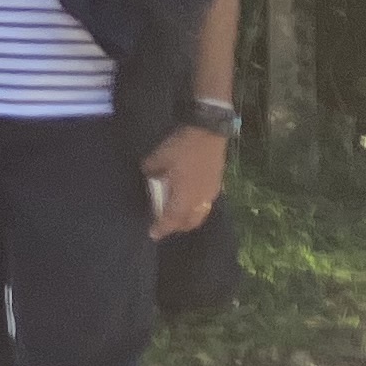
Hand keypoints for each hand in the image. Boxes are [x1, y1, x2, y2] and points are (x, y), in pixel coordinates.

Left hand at [143, 123, 228, 238]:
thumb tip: (148, 176)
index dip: (162, 228)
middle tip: (163, 225)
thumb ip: (150, 171)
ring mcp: (211, 192)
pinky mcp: (217, 184)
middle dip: (176, 227)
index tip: (152, 234)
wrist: (209, 131)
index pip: (172, 219)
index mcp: (184, 197)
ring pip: (200, 214)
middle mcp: (200, 199)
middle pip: (189, 222)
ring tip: (176, 215)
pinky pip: (207, 204)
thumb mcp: (158, 158)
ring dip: (188, 219)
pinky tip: (190, 200)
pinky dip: (197, 207)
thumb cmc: (182, 146)